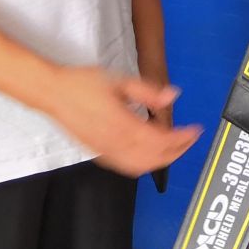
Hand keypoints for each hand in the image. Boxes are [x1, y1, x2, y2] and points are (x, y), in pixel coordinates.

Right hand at [44, 66, 201, 176]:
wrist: (53, 93)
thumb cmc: (82, 84)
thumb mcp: (119, 80)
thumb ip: (148, 92)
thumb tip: (173, 95)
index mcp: (123, 126)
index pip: (162, 141)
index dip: (183, 138)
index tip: (195, 130)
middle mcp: (115, 144)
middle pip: (155, 159)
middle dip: (177, 151)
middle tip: (189, 138)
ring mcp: (106, 152)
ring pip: (141, 167)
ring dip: (161, 160)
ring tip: (172, 146)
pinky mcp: (98, 153)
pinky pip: (126, 167)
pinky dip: (144, 164)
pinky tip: (148, 152)